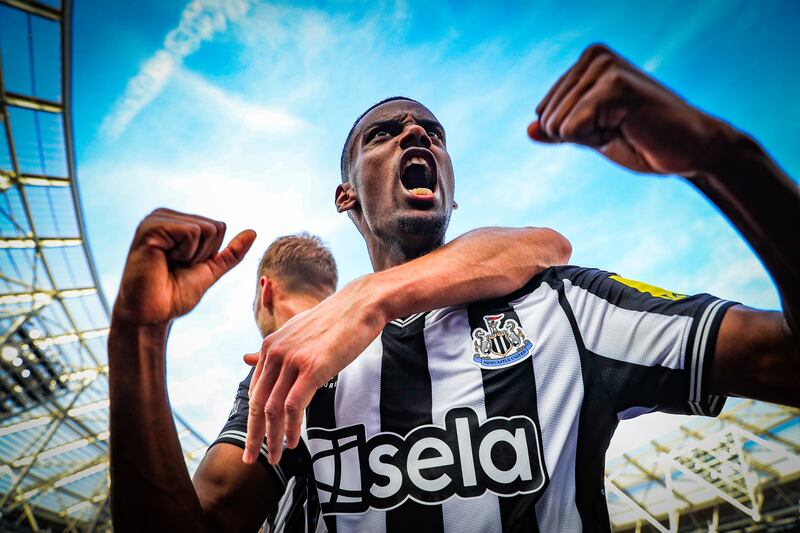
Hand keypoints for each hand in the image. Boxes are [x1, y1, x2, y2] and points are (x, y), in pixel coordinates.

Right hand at [112, 208, 255, 324]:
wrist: (152, 314)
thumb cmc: (174, 294)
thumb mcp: (210, 270)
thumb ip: (230, 253)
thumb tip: (253, 232)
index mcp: (178, 222)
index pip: (219, 226)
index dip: (209, 253)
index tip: (184, 266)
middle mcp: (166, 216)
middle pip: (215, 226)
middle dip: (203, 253)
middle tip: (175, 267)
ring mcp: (156, 219)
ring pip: (206, 228)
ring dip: (193, 255)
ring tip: (169, 264)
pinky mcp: (151, 227)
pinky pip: (191, 232)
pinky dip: (184, 253)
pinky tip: (162, 260)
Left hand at [242, 276, 385, 464]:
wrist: (361, 305)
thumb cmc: (334, 319)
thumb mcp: (297, 331)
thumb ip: (273, 349)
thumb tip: (245, 358)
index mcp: (270, 345)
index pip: (255, 389)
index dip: (252, 418)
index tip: (254, 438)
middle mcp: (275, 352)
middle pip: (257, 402)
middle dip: (253, 435)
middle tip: (252, 458)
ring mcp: (293, 360)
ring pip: (273, 409)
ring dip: (272, 437)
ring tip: (276, 457)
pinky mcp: (312, 368)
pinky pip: (293, 406)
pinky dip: (291, 428)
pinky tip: (293, 441)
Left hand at [529, 44, 727, 175]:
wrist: (690, 150)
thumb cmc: (644, 141)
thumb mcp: (591, 136)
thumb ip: (559, 130)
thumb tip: (529, 130)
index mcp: (586, 62)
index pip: (545, 112)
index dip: (574, 132)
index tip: (611, 126)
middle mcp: (594, 56)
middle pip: (548, 118)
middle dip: (581, 136)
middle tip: (620, 129)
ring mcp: (604, 67)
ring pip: (558, 124)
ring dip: (591, 138)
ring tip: (625, 127)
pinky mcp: (614, 85)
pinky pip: (571, 129)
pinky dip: (595, 140)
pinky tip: (629, 128)